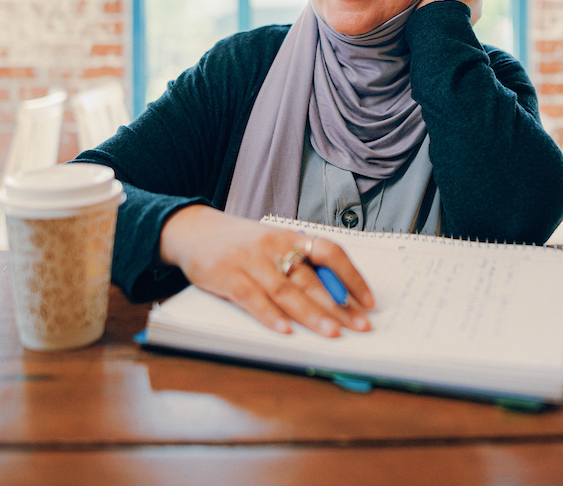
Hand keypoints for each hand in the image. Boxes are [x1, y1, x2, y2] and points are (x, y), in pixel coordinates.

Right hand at [159, 204, 374, 336]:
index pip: (330, 252)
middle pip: (312, 278)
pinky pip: (252, 299)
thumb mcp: (273, 245)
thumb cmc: (240, 243)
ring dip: (311, 314)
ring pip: (286, 291)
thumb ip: (299, 264)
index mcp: (290, 237)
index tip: (369, 300)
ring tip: (332, 333)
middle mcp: (274, 247)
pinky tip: (285, 331)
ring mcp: (250, 262)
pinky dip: (269, 316)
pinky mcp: (227, 276)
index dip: (352, 276)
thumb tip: (335, 293)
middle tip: (360, 325)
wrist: (193, 229)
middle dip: (339, 305)